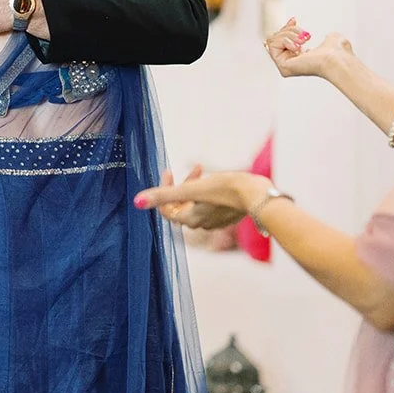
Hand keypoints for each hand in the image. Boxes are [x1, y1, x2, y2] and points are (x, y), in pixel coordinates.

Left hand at [134, 170, 263, 225]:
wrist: (257, 194)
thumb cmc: (225, 190)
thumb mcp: (191, 189)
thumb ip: (163, 195)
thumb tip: (137, 202)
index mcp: (189, 219)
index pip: (166, 209)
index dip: (163, 189)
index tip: (169, 171)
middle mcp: (201, 223)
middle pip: (182, 205)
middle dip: (182, 185)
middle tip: (194, 169)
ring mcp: (216, 220)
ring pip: (197, 202)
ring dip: (196, 185)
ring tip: (204, 170)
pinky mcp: (228, 214)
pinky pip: (211, 203)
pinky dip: (208, 190)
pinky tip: (216, 179)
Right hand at [265, 18, 351, 79]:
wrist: (336, 58)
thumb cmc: (337, 52)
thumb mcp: (328, 37)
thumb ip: (315, 35)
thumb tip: (304, 32)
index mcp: (301, 59)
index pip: (283, 41)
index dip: (287, 28)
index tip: (294, 20)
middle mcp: (292, 64)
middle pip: (276, 38)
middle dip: (289, 31)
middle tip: (303, 35)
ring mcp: (286, 66)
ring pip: (273, 40)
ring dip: (288, 35)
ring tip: (302, 40)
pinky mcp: (282, 65)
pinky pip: (272, 45)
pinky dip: (284, 40)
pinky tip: (296, 46)